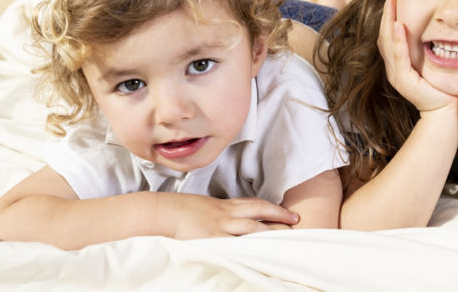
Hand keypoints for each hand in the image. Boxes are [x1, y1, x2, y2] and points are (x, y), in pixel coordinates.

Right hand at [171, 194, 299, 238]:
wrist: (161, 212)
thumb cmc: (178, 211)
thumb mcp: (203, 209)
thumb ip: (217, 215)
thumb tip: (227, 224)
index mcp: (223, 206)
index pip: (254, 204)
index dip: (272, 208)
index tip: (287, 213)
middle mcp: (226, 214)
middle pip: (258, 211)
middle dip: (278, 215)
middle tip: (296, 220)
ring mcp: (220, 227)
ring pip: (252, 227)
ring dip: (269, 232)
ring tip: (285, 237)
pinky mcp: (212, 239)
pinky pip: (234, 244)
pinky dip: (248, 248)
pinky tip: (259, 254)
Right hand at [378, 0, 457, 114]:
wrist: (447, 114)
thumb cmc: (446, 89)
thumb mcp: (436, 63)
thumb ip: (432, 48)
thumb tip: (440, 28)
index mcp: (399, 63)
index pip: (390, 34)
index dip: (391, 15)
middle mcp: (394, 67)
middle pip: (385, 34)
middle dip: (387, 13)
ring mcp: (397, 74)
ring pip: (388, 42)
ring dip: (389, 20)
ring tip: (391, 2)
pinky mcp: (403, 80)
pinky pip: (399, 57)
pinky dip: (398, 40)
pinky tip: (400, 25)